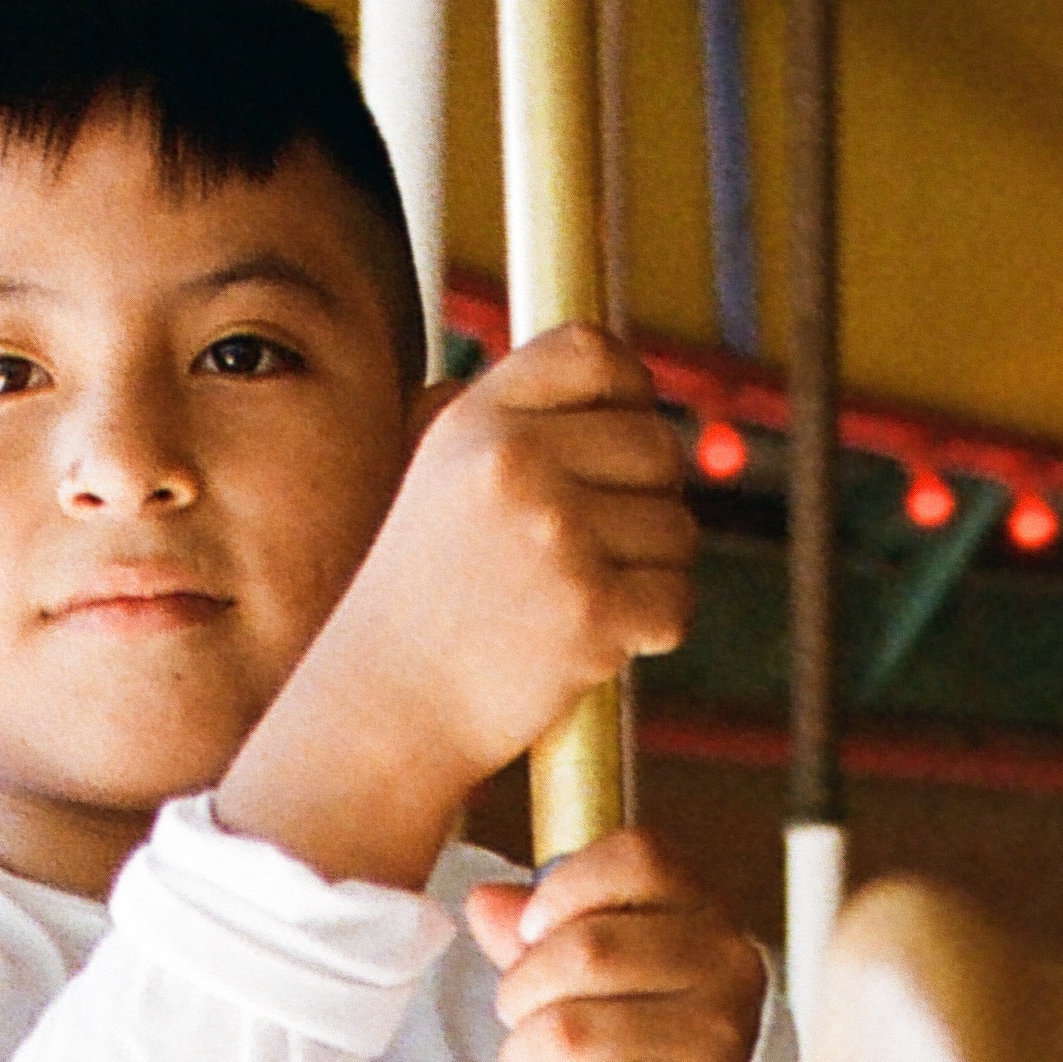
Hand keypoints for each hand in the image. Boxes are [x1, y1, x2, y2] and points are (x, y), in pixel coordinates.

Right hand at [217, 326, 695, 891]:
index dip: (628, 390)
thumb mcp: (447, 478)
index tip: (616, 438)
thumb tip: (635, 389)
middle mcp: (515, 464)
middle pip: (657, 446)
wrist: (385, 710)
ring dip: (650, 571)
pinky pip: (676, 600)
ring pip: (677, 529)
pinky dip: (653, 628)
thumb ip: (525, 424)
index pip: (593, 351)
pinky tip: (598, 641)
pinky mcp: (591, 611)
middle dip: (645, 500)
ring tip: (577, 601)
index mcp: (478, 420)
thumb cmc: (428, 598)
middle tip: (592, 550)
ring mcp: (555, 537)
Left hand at [472, 829, 768, 1061]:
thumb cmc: (651, 1007)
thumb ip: (547, 923)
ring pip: (574, 1035)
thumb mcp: (609, 948)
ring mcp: (717, 1041)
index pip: (636, 862)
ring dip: (522, 1056)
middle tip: (517, 1013)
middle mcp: (722, 964)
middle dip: (521, 988)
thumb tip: (486, 903)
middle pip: (587, 951)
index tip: (530, 930)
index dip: (562, 890)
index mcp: (702, 905)